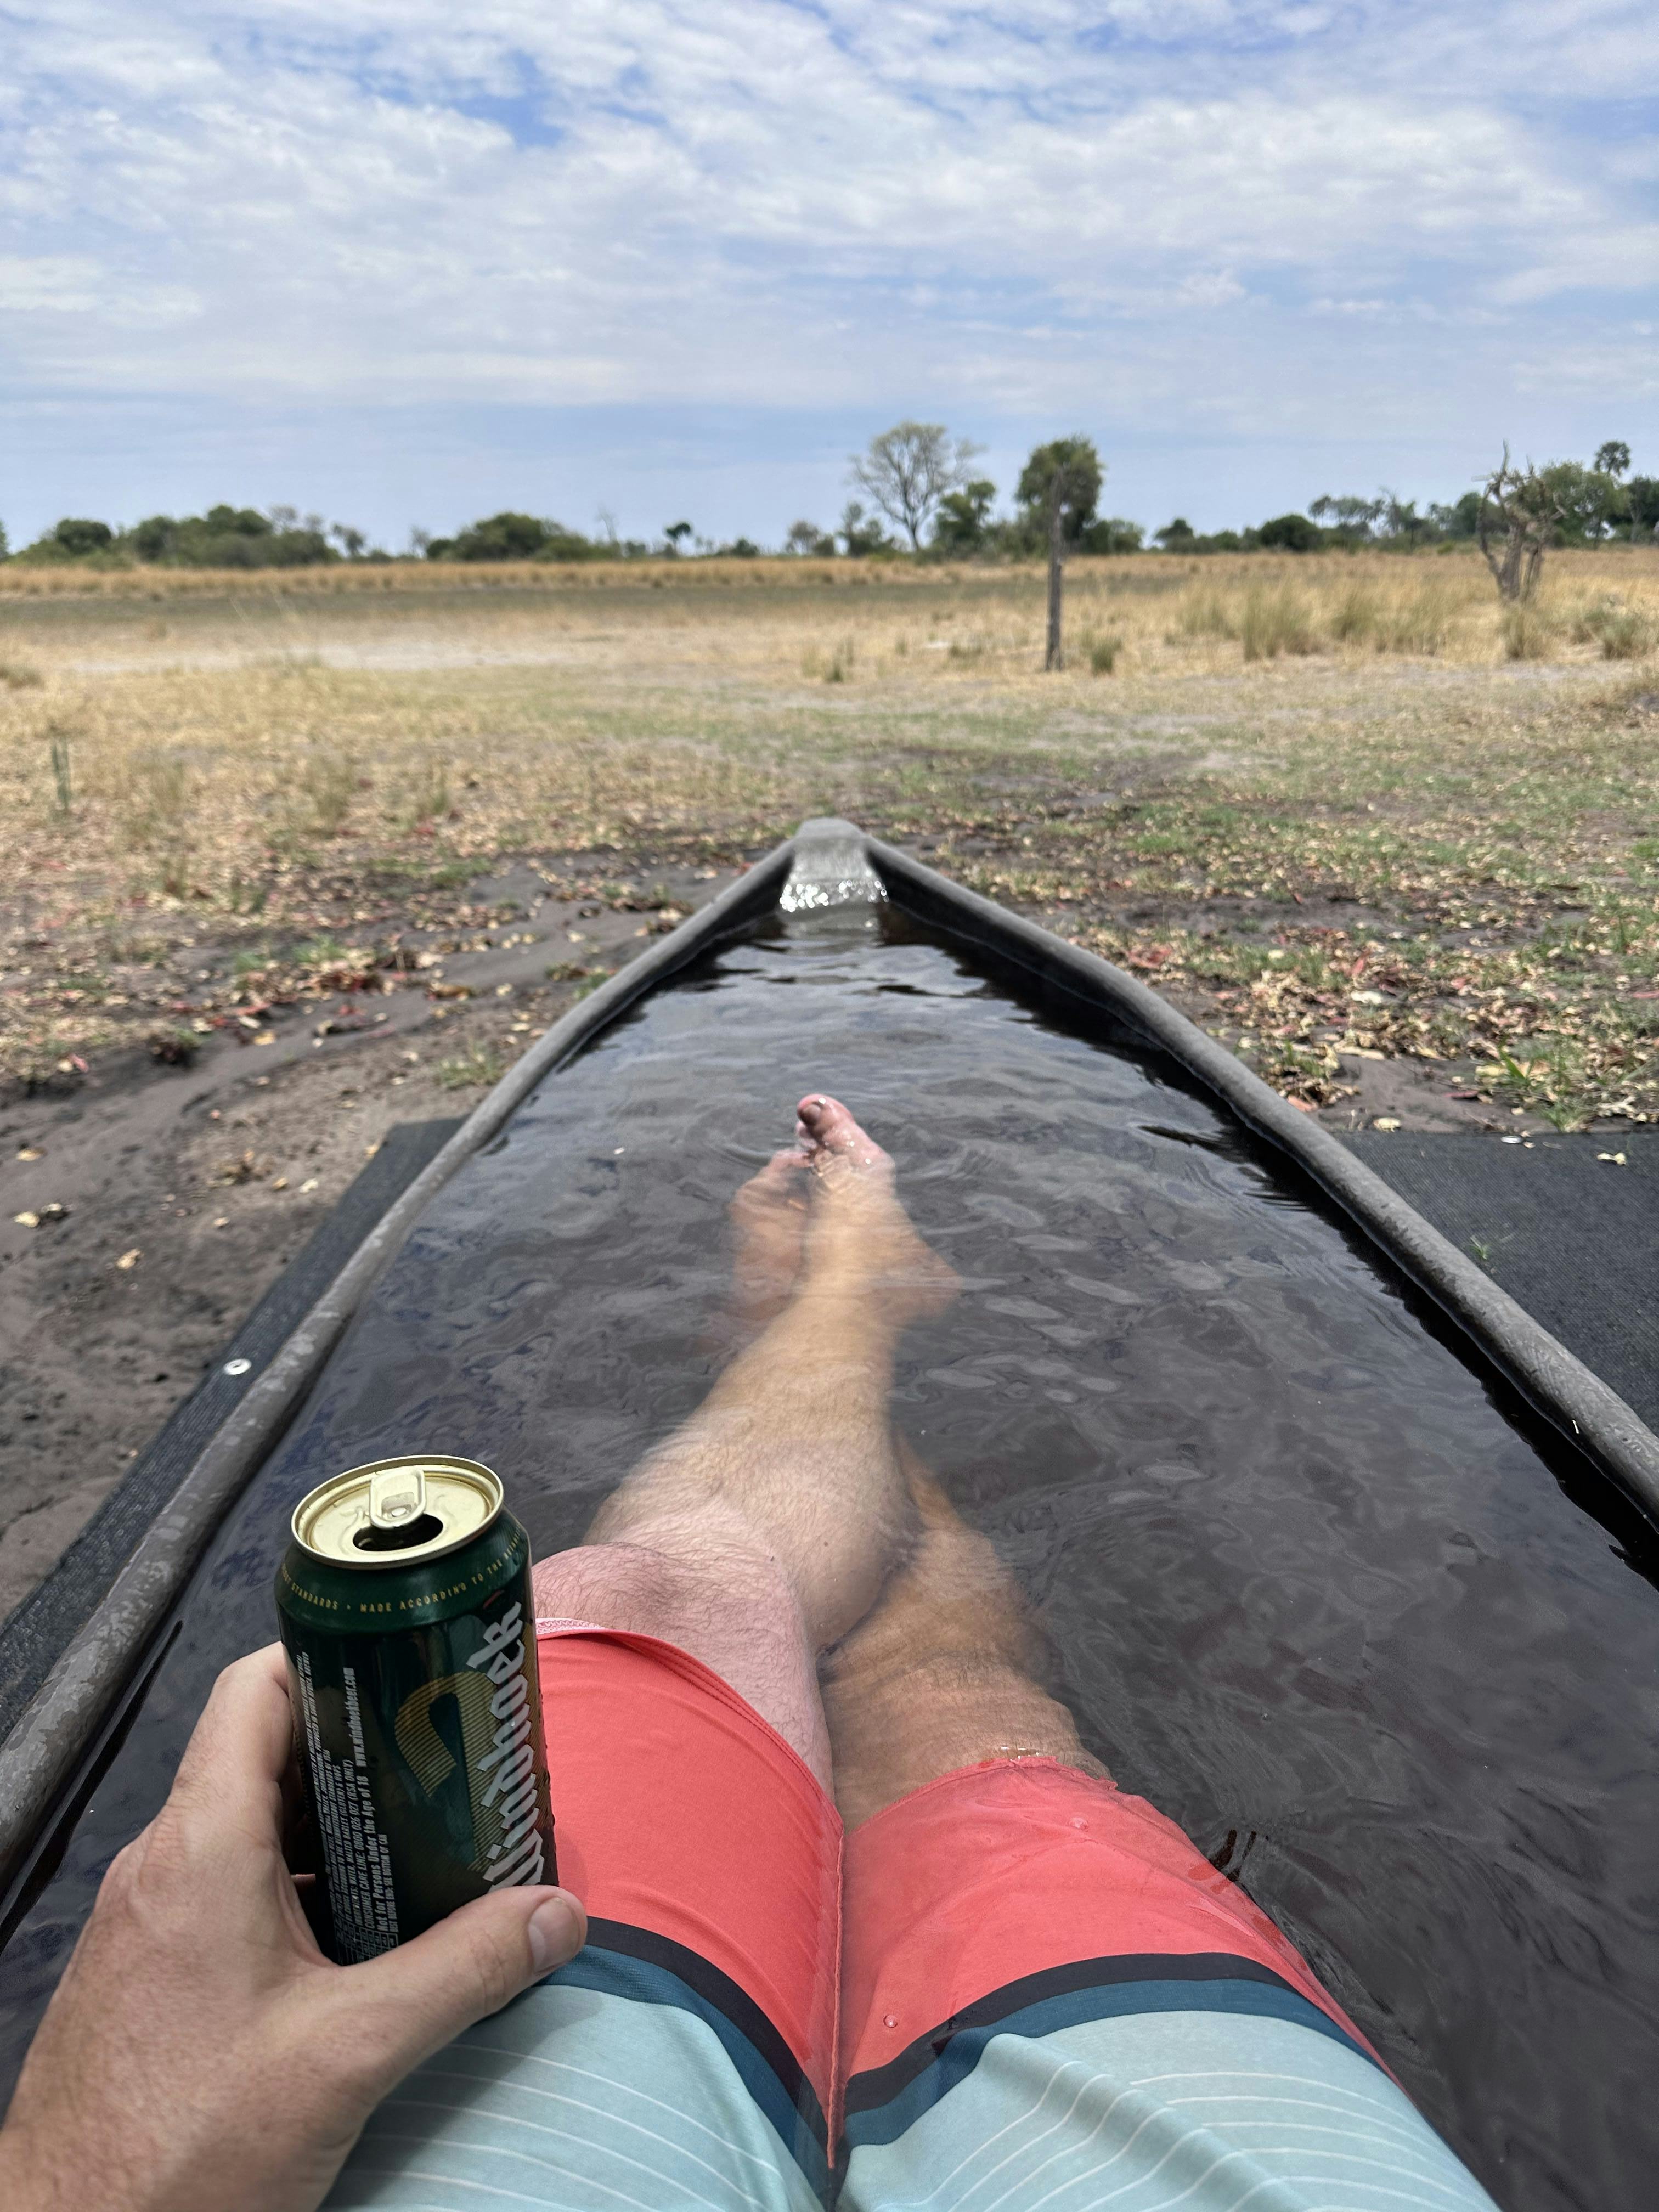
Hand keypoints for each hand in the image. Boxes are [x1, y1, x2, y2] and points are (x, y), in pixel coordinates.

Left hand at [0, 1643, 583, 2211]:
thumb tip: (558, 1915)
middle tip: (451, 1764)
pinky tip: (364, 1936)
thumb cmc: (181, 2151)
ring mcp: (151, 1919)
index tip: (415, 1668)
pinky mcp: (150, 1972)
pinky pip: (231, 1887)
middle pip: (269, 1753)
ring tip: (427, 1847)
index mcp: (201, 1845)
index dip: (336, 1657)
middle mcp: (166, 1864)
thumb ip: (462, 1973)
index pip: (257, 1688)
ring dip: (338, 1827)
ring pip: (253, 1826)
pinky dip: (302, 1886)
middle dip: (365, 1749)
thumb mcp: (348, 2055)